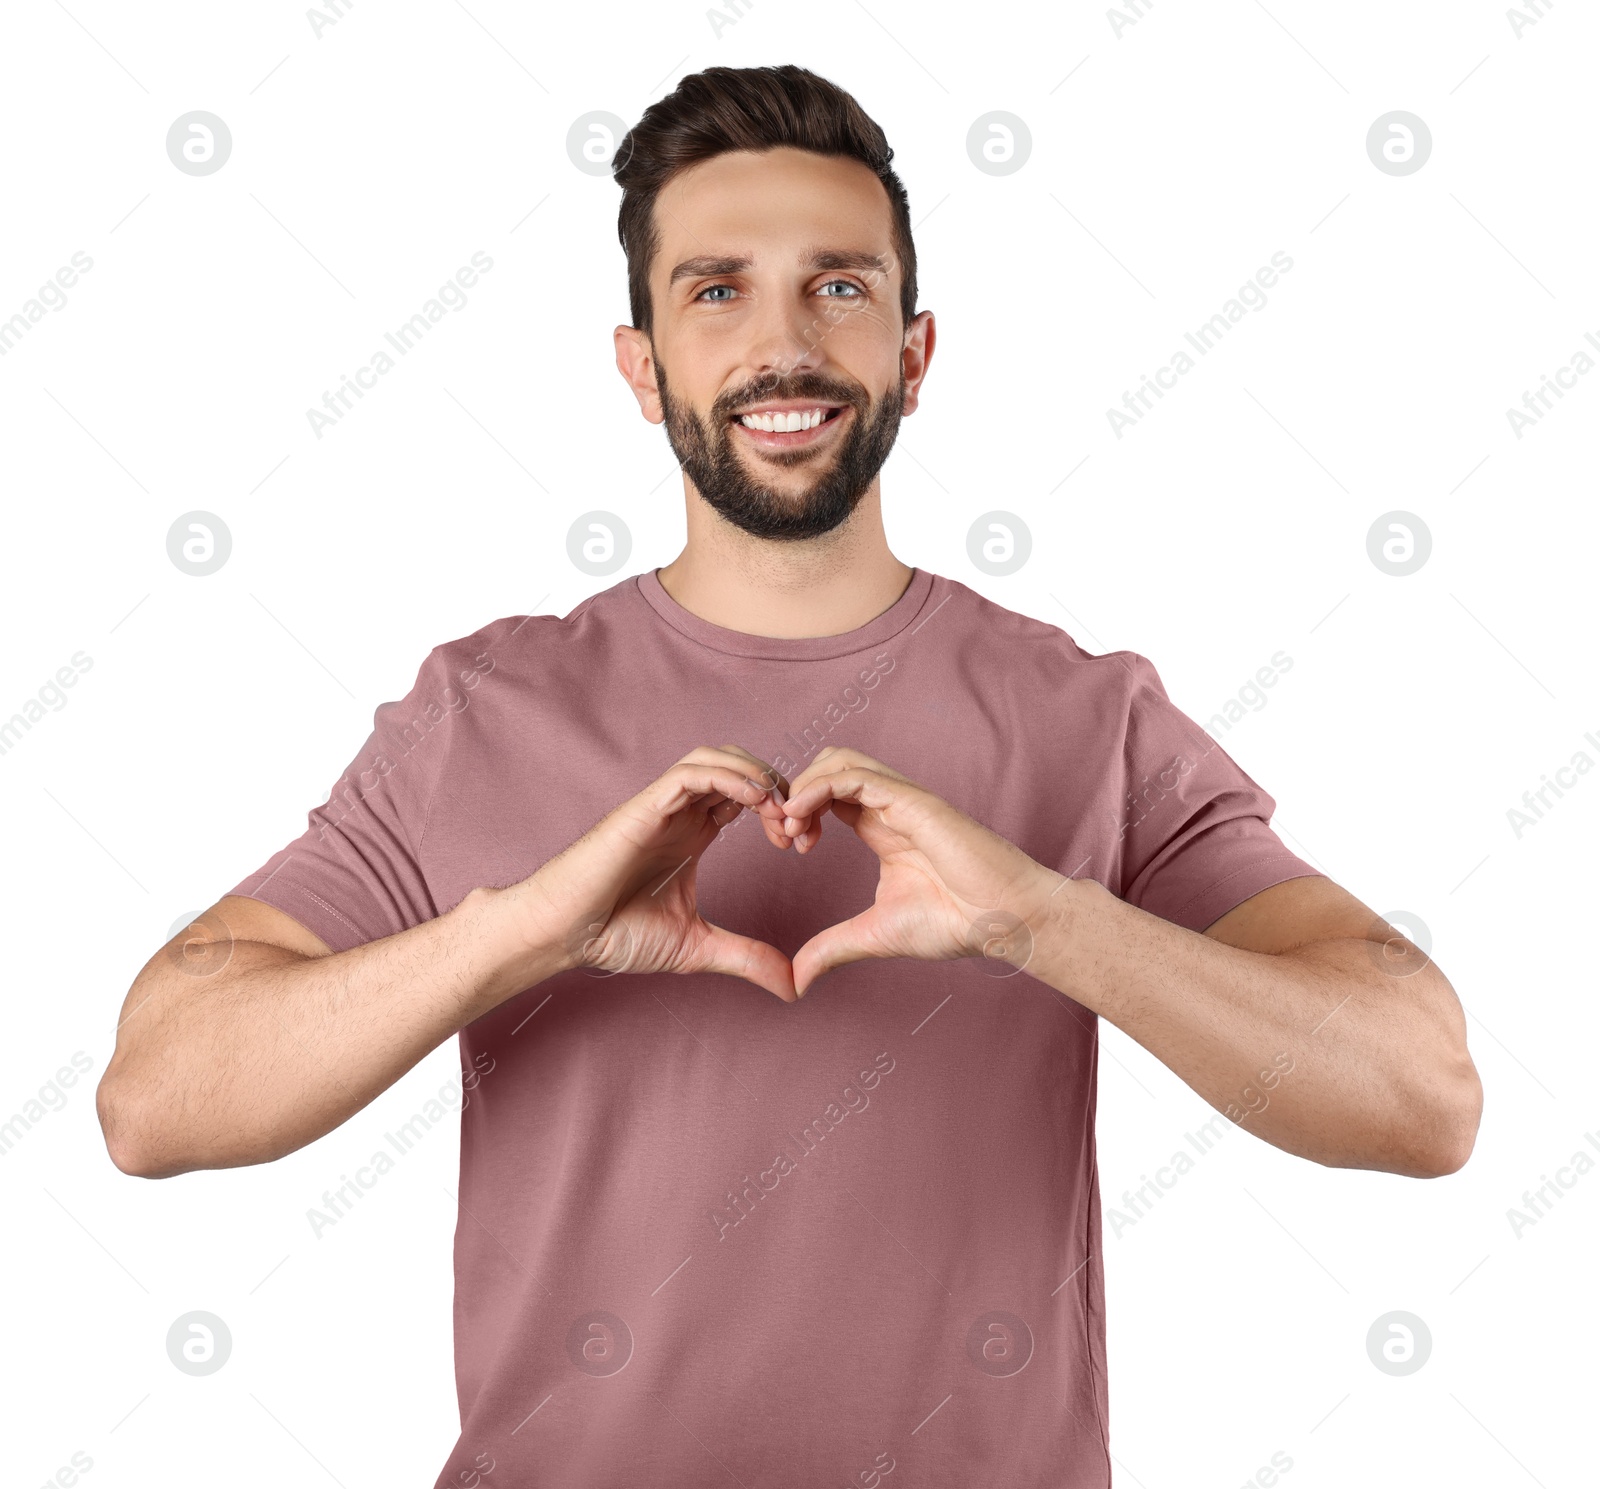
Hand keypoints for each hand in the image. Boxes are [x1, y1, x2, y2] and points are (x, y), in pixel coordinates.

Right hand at [518, 745, 804, 1000]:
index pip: (747, 796)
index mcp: (694, 834)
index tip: (801, 845)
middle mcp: (680, 813)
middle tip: (798, 826)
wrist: (564, 935)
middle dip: (777, 787)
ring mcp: (662, 807)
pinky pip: (691, 773)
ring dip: (755, 775)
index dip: (780, 809)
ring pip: (716, 758)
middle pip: (738, 767)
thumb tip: (791, 987)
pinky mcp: (644, 807)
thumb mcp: (697, 947)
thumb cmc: (614, 934)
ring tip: (779, 808)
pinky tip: (754, 798)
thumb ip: (745, 958)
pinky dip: (728, 775)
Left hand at [776, 747, 1060, 995]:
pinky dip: (818, 788)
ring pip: (839, 760)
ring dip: (803, 785)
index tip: (787, 847)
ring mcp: (901, 799)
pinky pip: (854, 775)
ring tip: (789, 825)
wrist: (1004, 920)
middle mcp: (889, 806)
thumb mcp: (875, 935)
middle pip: (829, 765)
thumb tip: (796, 980)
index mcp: (881, 827)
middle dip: (796, 791)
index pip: (829, 794)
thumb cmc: (955, 922)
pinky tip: (802, 819)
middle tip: (782, 833)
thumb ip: (832, 948)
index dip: (799, 811)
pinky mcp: (912, 801)